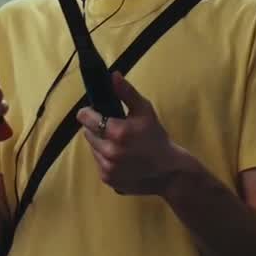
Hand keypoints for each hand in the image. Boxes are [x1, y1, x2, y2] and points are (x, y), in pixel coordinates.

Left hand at [77, 73, 189, 195]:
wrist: (169, 171)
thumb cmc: (157, 137)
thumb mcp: (145, 110)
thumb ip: (126, 92)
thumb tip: (112, 75)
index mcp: (117, 132)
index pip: (86, 118)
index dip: (89, 113)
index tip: (95, 112)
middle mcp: (109, 151)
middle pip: (87, 133)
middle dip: (96, 128)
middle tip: (113, 128)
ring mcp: (107, 168)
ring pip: (92, 148)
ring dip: (100, 143)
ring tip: (118, 143)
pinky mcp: (108, 179)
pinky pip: (98, 163)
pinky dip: (105, 158)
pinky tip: (121, 157)